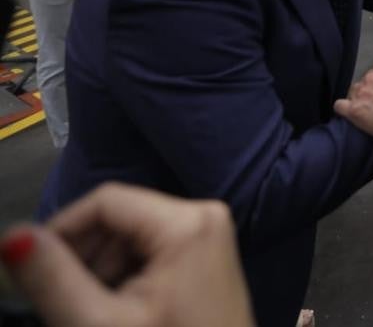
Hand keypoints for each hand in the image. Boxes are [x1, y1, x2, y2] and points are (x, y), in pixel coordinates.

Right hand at [0, 183, 253, 326]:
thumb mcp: (98, 323)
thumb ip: (52, 277)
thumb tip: (15, 238)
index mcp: (188, 222)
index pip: (104, 201)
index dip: (60, 231)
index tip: (30, 267)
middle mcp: (205, 217)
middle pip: (118, 219)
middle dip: (82, 258)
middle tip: (63, 301)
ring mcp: (210, 238)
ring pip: (130, 238)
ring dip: (100, 272)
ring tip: (92, 313)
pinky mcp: (206, 258)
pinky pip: (151, 253)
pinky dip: (124, 279)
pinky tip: (119, 313)